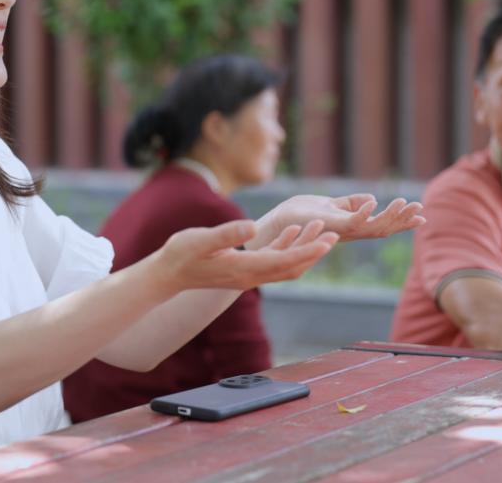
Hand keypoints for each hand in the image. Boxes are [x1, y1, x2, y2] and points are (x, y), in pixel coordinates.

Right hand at [150, 219, 337, 292]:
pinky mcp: (244, 268)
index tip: (328, 239)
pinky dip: (288, 246)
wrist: (167, 274)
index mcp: (244, 268)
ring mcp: (248, 274)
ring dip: (304, 247)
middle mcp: (251, 275)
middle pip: (292, 266)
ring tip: (320, 226)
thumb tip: (252, 227)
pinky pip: (273, 260)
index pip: (284, 261)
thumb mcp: (200, 240)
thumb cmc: (181, 254)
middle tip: (334, 232)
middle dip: (314, 251)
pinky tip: (294, 230)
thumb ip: (225, 234)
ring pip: (285, 264)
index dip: (308, 250)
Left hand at [256, 194, 424, 246]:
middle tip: (422, 210)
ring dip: (389, 216)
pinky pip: (349, 221)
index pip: (381, 224)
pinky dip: (363, 212)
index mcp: (351, 226)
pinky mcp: (327, 225)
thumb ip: (350, 204)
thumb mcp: (329, 205)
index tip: (422, 216)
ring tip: (405, 204)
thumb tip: (372, 200)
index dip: (401, 221)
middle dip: (402, 220)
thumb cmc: (300, 215)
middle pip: (382, 228)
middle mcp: (348, 232)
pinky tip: (374, 203)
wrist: (277, 225)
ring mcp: (339, 230)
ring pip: (371, 227)